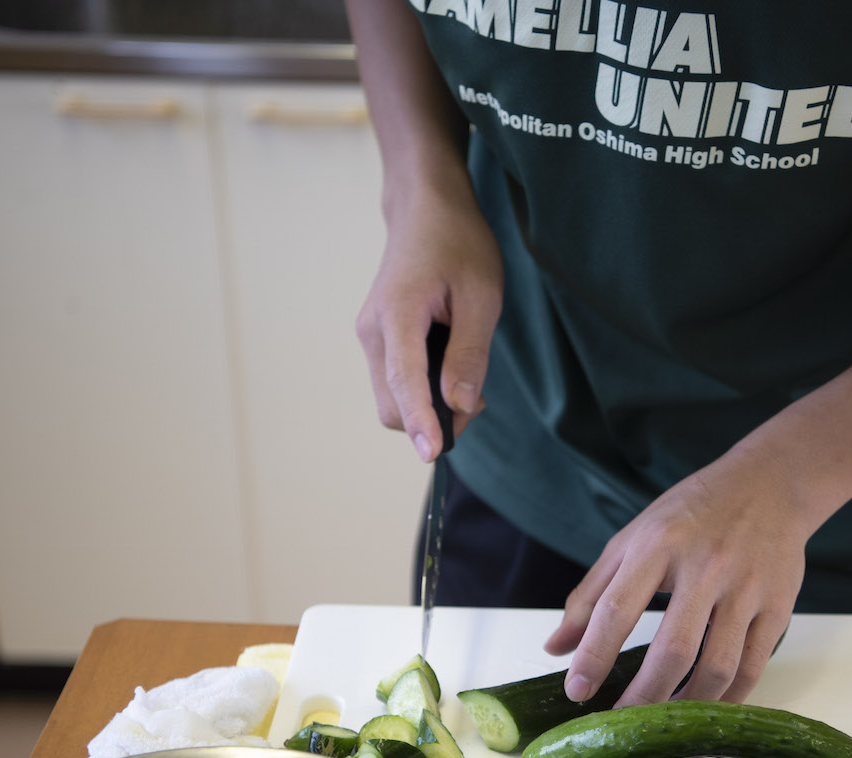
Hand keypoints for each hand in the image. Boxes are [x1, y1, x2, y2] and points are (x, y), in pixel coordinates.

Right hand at [355, 187, 502, 460]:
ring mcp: (370, 337)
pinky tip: (449, 369)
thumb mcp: (480, 295)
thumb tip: (460, 404)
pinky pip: (395, 383)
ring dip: (428, 408)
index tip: (431, 454)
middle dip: (433, 420)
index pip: (404, 381)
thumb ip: (469, 353)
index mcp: (397, 314)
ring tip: (467, 381)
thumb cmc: (457, 244)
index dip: (420, 421)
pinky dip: (422, 392)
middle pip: (392, 405)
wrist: (424, 210)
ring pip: (392, 399)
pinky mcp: (377, 340)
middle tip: (479, 401)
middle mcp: (372, 332)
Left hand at [543, 449, 812, 704]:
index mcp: (658, 545)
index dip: (594, 656)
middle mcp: (706, 565)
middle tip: (623, 722)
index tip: (576, 692)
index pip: (618, 609)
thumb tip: (555, 649)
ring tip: (663, 723)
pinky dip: (728, 699)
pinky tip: (704, 708)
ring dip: (687, 705)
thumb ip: (591, 595)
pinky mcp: (779, 605)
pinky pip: (753, 667)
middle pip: (673, 649)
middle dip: (644, 697)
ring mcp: (747, 587)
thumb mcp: (633, 539)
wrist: (769, 484)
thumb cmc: (691, 515)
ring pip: (718, 666)